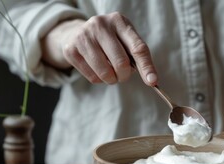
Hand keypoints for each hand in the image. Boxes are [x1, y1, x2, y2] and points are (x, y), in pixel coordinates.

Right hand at [41, 12, 157, 85]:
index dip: (146, 67)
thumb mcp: (125, 40)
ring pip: (106, 73)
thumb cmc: (110, 40)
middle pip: (121, 63)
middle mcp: (100, 25)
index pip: (137, 47)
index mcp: (119, 21)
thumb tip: (152, 81)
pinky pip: (93, 77)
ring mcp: (84, 36)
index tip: (153, 82)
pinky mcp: (71, 49)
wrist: (77, 33)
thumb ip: (138, 57)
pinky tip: (97, 69)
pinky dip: (99, 80)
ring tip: (111, 73)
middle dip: (125, 76)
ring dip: (112, 80)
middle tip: (123, 75)